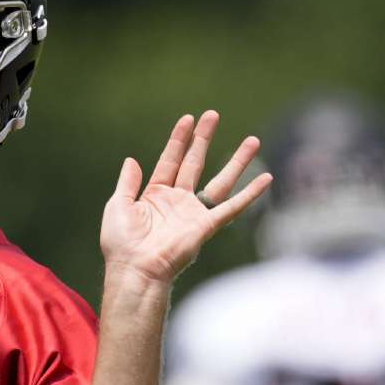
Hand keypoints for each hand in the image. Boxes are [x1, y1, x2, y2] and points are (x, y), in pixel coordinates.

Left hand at [100, 110, 271, 283]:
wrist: (134, 269)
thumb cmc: (122, 243)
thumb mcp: (118, 205)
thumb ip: (127, 182)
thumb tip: (132, 160)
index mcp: (156, 194)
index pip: (171, 159)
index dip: (179, 139)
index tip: (189, 118)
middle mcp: (178, 201)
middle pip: (195, 162)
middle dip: (203, 139)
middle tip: (213, 115)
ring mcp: (194, 212)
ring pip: (221, 181)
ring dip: (237, 161)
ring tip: (252, 140)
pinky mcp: (206, 226)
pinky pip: (233, 207)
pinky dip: (251, 194)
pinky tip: (266, 178)